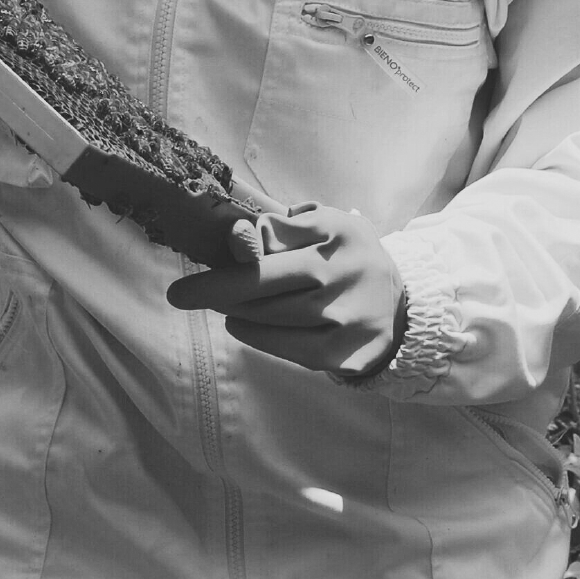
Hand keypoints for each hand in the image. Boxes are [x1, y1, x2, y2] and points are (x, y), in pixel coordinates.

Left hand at [167, 203, 406, 379]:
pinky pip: (284, 346)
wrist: (399, 307)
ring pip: (267, 316)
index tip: (202, 258)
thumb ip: (285, 225)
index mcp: (337, 230)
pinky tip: (240, 324)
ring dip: (235, 310)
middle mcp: (343, 271)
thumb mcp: (326, 226)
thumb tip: (237, 232)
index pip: (273, 237)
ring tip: (221, 306)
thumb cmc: (347, 259)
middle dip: (215, 289)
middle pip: (261, 282)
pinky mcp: (342, 352)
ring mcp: (344, 316)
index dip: (235, 249)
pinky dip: (255, 335)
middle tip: (180, 295)